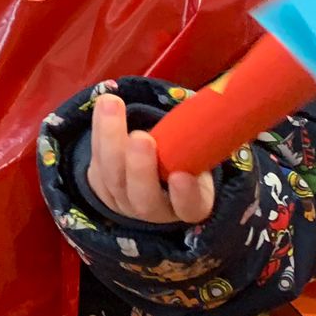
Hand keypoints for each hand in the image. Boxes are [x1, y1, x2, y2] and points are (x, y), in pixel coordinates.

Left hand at [86, 93, 215, 224]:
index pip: (189, 208)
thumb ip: (207, 142)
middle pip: (143, 198)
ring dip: (110, 138)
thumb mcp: (205, 157)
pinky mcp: (100, 185)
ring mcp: (124, 201)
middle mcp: (155, 210)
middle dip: (140, 168)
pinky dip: (98, 131)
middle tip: (142, 138)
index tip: (182, 176)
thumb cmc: (190, 159)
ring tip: (112, 104)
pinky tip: (104, 104)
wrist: (157, 173)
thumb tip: (219, 104)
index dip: (186, 196)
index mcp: (191, 206)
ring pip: (112, 177)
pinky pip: (96, 160)